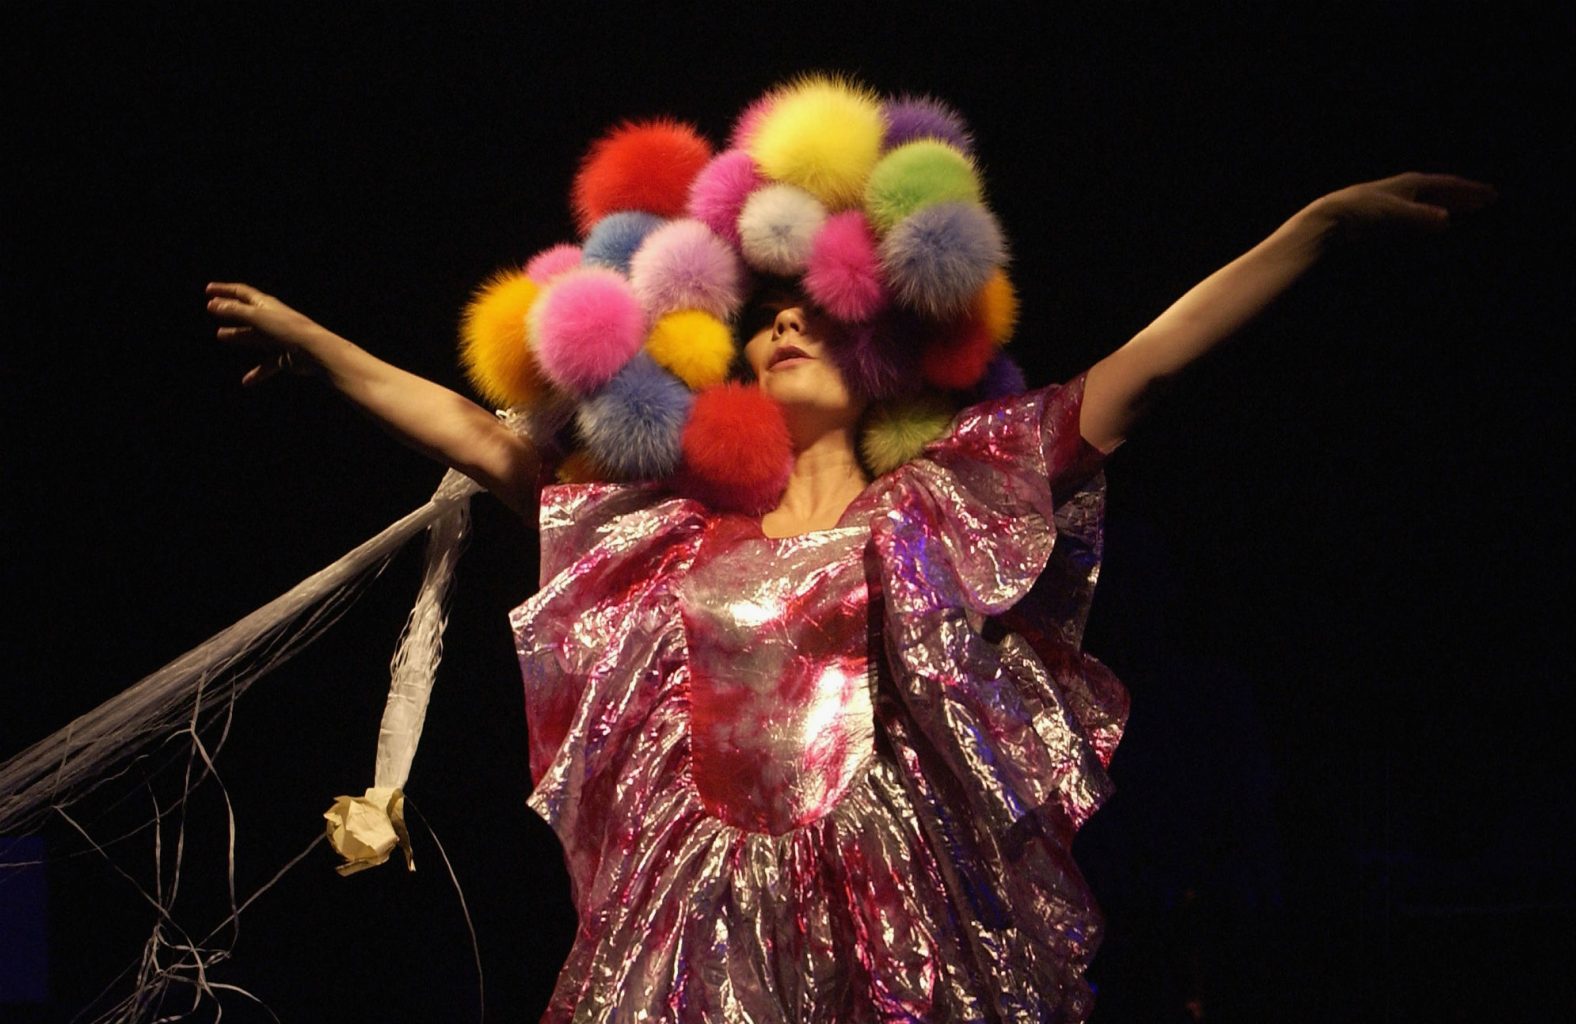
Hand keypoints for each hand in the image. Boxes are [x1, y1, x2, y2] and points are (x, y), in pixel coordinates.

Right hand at [205, 281, 329, 385]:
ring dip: (238, 335)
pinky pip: (268, 364)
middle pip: (247, 314)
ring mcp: (280, 338)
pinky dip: (257, 372)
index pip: (242, 293)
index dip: (225, 290)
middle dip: (230, 312)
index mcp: (267, 305)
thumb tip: (213, 304)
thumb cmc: (287, 329)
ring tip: (221, 335)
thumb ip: (235, 311)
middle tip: (212, 310)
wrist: (316, 351)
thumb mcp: (258, 317)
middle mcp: (273, 320)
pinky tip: (246, 382)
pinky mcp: (286, 357)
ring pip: (255, 336)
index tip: (208, 290)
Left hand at [1311, 172, 1496, 237]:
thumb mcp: (1394, 213)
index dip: (1471, 191)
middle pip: (1443, 191)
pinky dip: (1433, 217)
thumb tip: (1446, 220)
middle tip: (1488, 200)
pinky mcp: (1387, 216)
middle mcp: (1407, 189)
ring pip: (1431, 202)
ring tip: (1468, 209)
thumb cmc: (1361, 211)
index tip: (1492, 195)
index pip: (1450, 185)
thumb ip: (1420, 217)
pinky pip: (1419, 214)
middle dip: (1466, 195)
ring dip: (1451, 205)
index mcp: (1412, 183)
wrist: (1330, 218)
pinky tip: (1436, 223)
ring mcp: (1397, 201)